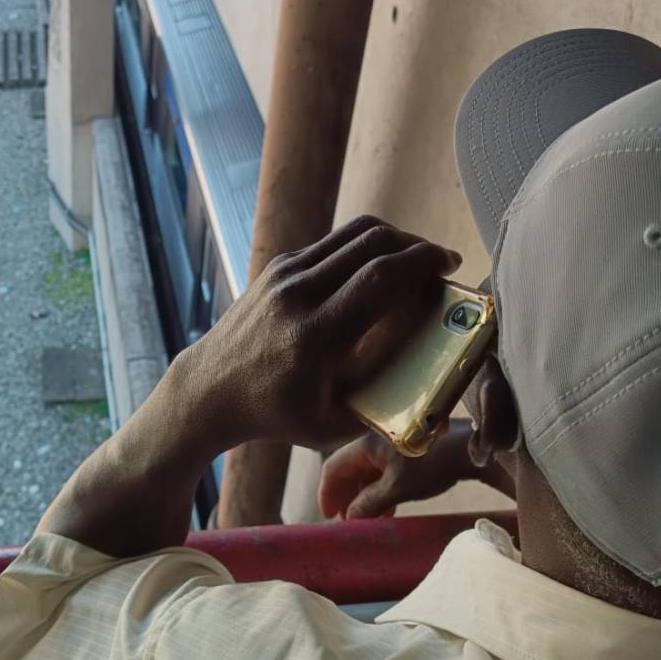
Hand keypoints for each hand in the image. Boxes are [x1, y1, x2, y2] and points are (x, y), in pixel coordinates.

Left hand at [181, 216, 461, 452]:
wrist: (210, 389)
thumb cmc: (276, 415)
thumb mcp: (332, 425)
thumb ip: (385, 411)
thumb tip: (439, 402)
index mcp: (315, 337)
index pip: (379, 278)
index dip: (422, 263)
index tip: (450, 266)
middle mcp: (298, 296)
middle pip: (372, 243)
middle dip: (416, 246)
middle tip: (440, 263)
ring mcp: (284, 275)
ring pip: (353, 234)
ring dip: (393, 239)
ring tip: (414, 260)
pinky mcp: (279, 266)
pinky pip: (333, 244)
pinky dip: (365, 248)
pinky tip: (379, 269)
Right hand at [318, 420, 475, 519]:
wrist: (468, 451)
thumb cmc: (432, 465)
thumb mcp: (397, 488)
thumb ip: (369, 502)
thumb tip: (350, 518)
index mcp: (366, 446)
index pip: (333, 467)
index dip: (327, 493)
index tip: (328, 516)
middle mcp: (374, 445)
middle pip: (348, 471)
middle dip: (344, 497)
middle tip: (345, 522)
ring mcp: (390, 450)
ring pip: (366, 475)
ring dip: (362, 498)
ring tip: (365, 520)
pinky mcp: (405, 457)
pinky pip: (382, 476)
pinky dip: (378, 494)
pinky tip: (386, 511)